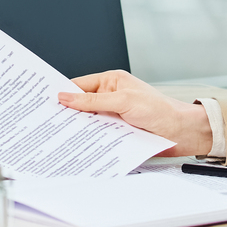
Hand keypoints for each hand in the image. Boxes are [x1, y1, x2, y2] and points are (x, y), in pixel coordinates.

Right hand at [58, 70, 211, 156]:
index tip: (46, 101)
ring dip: (78, 129)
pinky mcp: (117, 133)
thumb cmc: (159, 110)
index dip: (63, 93)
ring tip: (58, 135)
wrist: (181, 133)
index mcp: (111, 81)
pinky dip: (89, 140)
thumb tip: (65, 97)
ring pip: (88, 122)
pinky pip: (98, 135)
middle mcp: (111, 97)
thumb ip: (93, 101)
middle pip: (81, 105)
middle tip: (47, 121)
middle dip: (67, 113)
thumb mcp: (123, 101)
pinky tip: (79, 145)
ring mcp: (113, 116)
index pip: (80, 85)